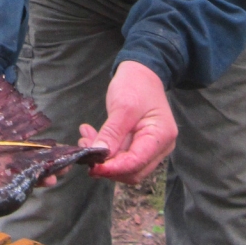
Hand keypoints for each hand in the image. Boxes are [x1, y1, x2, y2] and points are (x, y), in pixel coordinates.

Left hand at [78, 61, 176, 184]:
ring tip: (85, 140)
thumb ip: (112, 133)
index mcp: (161, 136)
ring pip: (125, 166)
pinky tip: (90, 137)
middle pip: (132, 171)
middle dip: (107, 166)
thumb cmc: (136, 85)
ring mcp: (150, 147)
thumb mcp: (123, 107)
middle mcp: (160, 147)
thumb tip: (99, 156)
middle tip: (85, 152)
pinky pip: (122, 156)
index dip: (113, 168)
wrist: (142, 73)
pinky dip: (105, 151)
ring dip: (103, 159)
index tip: (92, 167)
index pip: (136, 163)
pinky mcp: (139, 145)